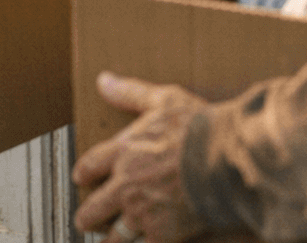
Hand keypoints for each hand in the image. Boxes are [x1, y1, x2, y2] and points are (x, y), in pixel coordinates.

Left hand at [73, 73, 210, 242]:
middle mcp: (126, 184)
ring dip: (110, 241)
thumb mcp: (164, 99)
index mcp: (123, 151)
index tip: (80, 179)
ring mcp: (142, 211)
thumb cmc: (198, 127)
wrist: (225, 158)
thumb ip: (131, 93)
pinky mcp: (163, 233)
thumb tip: (103, 80)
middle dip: (87, 218)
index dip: (82, 174)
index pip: (89, 166)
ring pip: (114, 237)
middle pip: (92, 209)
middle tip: (86, 222)